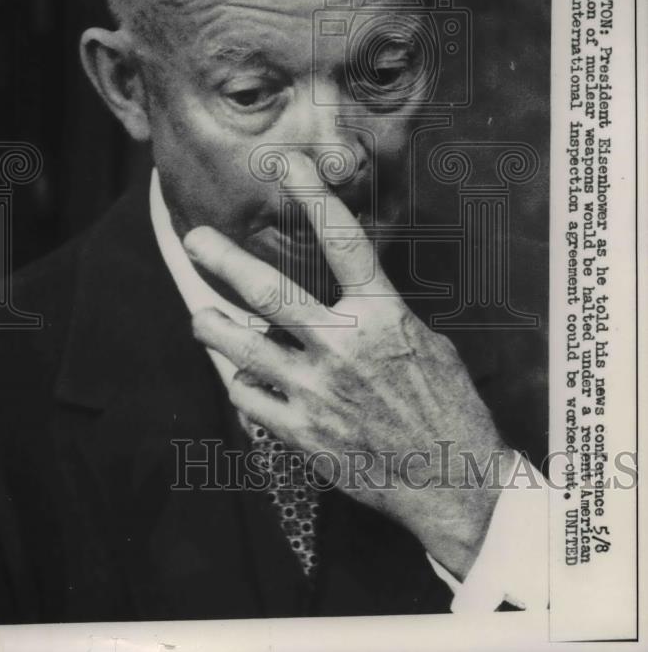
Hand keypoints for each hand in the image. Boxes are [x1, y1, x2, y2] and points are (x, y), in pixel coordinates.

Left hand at [183, 153, 515, 579]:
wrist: (456, 485)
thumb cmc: (448, 411)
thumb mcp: (428, 346)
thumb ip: (381, 318)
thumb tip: (349, 301)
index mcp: (383, 317)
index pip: (345, 243)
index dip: (315, 198)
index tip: (290, 166)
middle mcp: (345, 347)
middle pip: (269, 291)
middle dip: (223, 260)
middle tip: (195, 239)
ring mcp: (318, 391)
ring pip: (240, 346)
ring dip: (212, 326)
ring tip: (203, 315)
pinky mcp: (302, 433)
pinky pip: (249, 397)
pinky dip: (242, 382)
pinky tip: (244, 376)